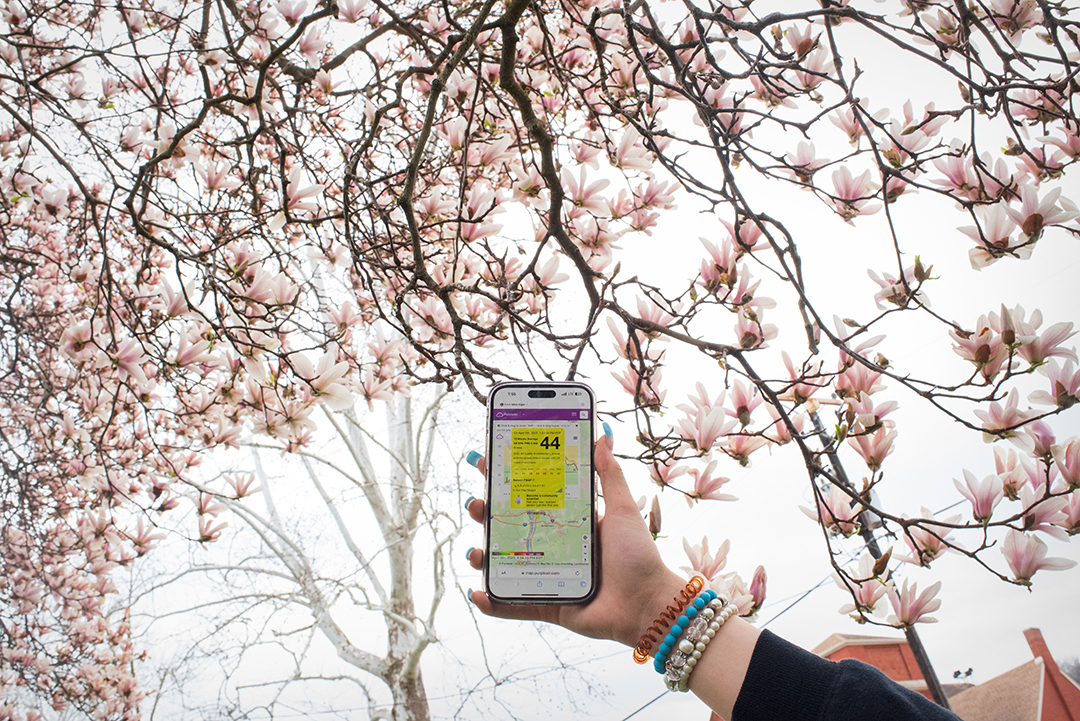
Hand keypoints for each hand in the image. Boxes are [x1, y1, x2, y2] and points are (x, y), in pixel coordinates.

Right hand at [464, 435, 685, 647]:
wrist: (648, 605)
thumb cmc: (638, 556)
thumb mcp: (622, 509)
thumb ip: (610, 475)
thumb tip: (602, 434)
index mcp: (570, 521)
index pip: (531, 496)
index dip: (506, 482)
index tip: (485, 464)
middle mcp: (555, 546)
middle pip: (510, 528)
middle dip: (486, 516)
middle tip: (475, 504)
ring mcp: (549, 576)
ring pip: (506, 564)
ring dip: (484, 558)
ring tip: (475, 553)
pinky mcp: (549, 605)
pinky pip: (515, 603)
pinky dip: (494, 601)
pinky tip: (478, 594)